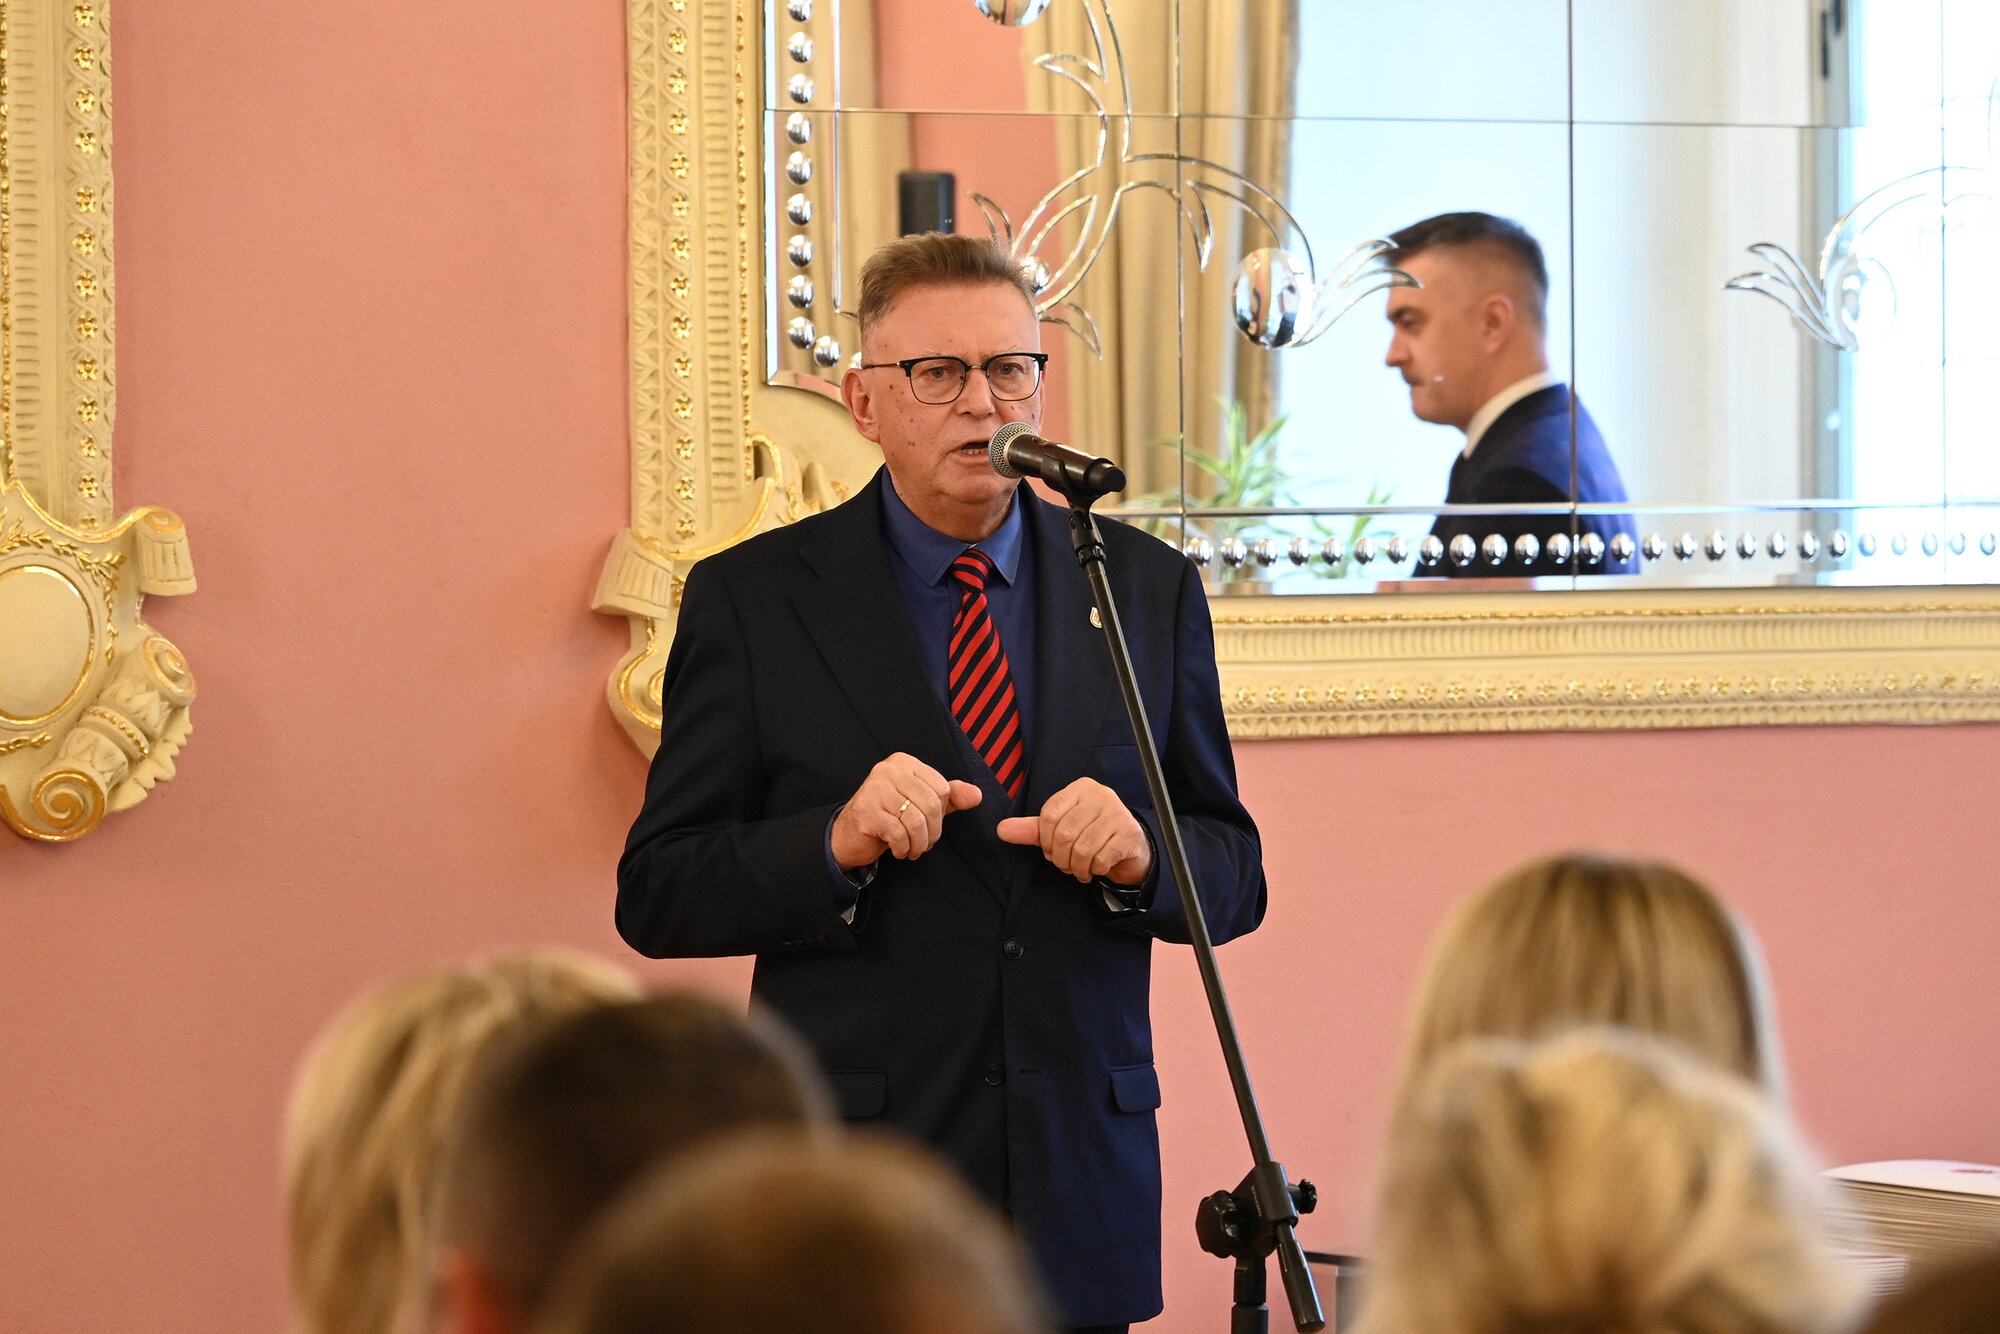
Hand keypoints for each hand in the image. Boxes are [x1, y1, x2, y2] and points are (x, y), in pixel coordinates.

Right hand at [830, 753, 982, 868]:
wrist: (848, 835)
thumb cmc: (888, 817)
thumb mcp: (921, 804)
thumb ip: (950, 798)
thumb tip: (977, 796)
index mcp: (904, 762)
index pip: (942, 787)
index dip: (941, 812)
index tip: (930, 824)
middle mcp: (888, 770)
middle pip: (931, 804)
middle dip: (933, 832)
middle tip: (925, 844)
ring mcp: (874, 789)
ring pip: (916, 820)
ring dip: (919, 843)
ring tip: (914, 849)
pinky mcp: (866, 812)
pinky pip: (899, 833)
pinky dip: (904, 848)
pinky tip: (898, 850)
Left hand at [997, 777, 1152, 885]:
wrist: (1129, 843)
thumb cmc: (1089, 832)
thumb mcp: (1059, 828)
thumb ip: (1032, 829)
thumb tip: (1001, 830)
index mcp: (1080, 788)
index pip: (1049, 814)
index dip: (1045, 840)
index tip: (1050, 852)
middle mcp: (1100, 795)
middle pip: (1065, 833)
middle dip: (1060, 858)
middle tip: (1064, 865)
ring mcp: (1117, 813)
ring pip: (1083, 848)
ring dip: (1076, 867)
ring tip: (1079, 870)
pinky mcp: (1129, 833)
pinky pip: (1102, 858)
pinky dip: (1094, 870)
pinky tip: (1095, 869)